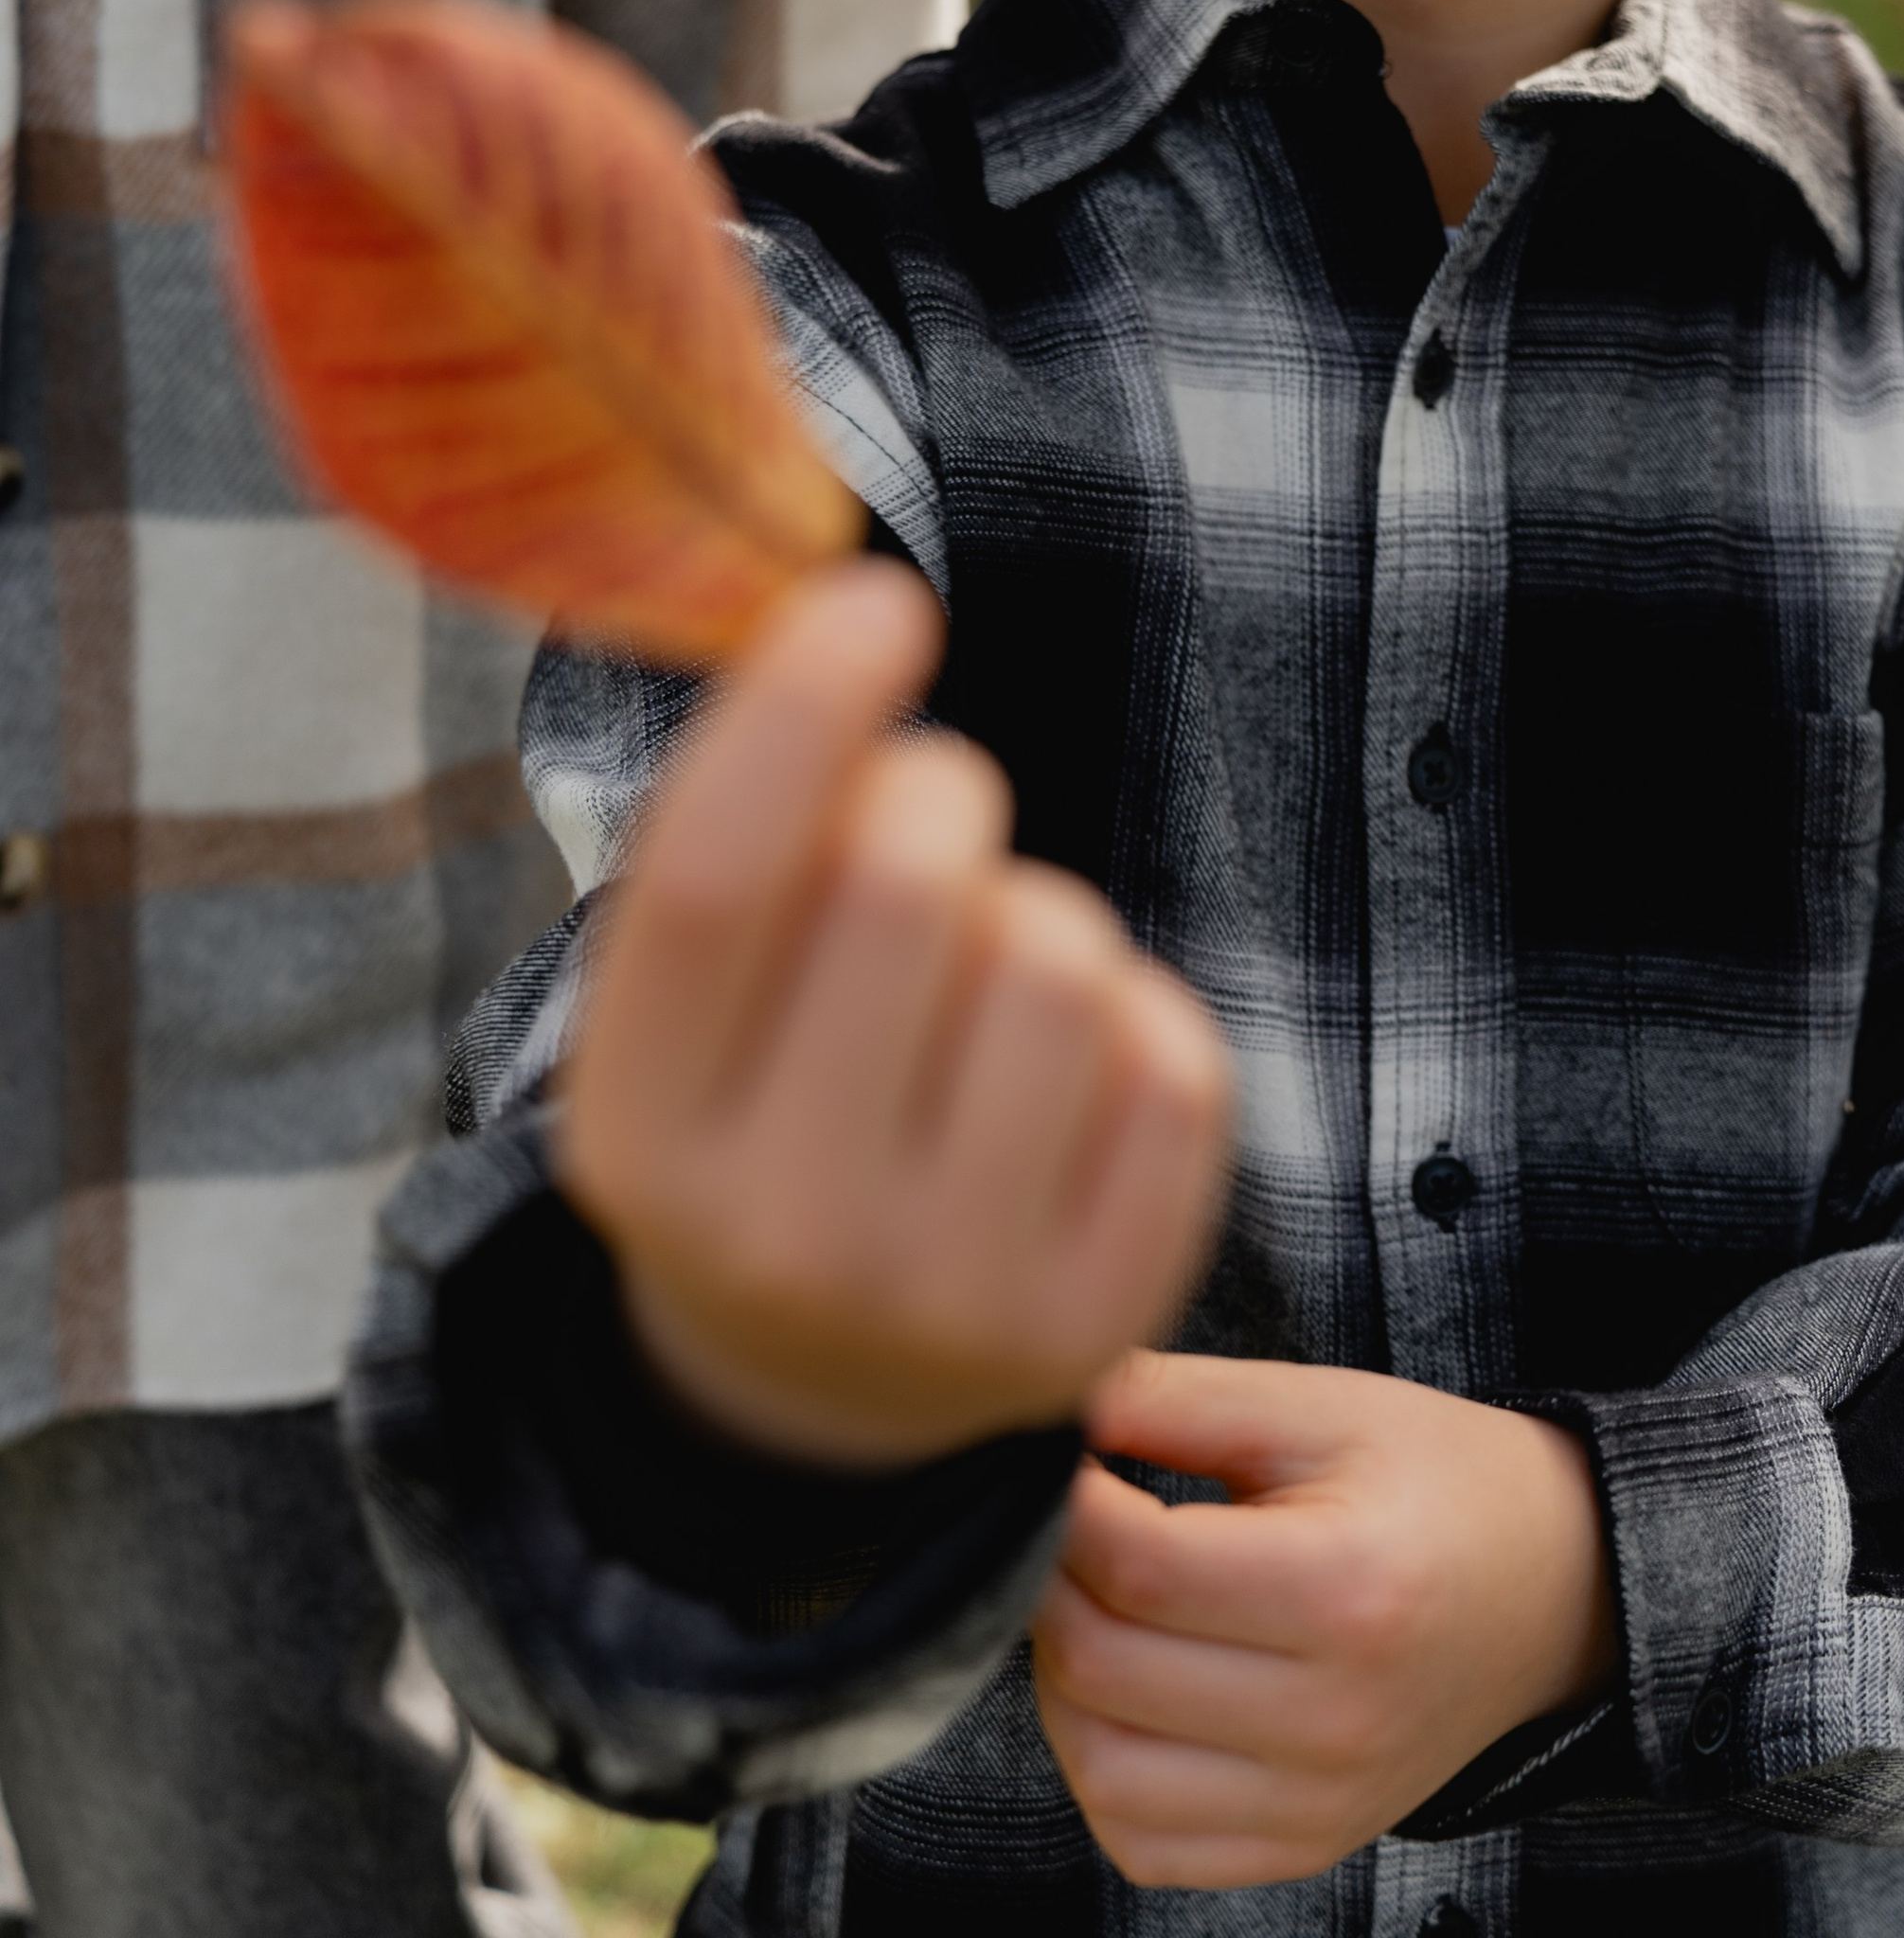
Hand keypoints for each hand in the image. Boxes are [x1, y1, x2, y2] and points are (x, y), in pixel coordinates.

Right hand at [558, 562, 1233, 1470]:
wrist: (828, 1402)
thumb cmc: (758, 1119)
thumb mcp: (685, 1014)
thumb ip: (744, 841)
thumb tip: (855, 624)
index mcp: (636, 1142)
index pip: (710, 883)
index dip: (798, 712)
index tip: (876, 597)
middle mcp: (781, 1234)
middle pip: (904, 885)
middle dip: (938, 793)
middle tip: (925, 824)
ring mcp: (953, 1297)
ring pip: (1059, 957)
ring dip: (1039, 916)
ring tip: (985, 985)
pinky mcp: (1105, 1313)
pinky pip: (1171, 1055)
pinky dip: (1133, 1016)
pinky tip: (1063, 1077)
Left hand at [1030, 1348, 1617, 1886]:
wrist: (1551, 1589)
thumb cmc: (1434, 1480)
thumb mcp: (1319, 1405)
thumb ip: (1177, 1399)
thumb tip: (1045, 1407)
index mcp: (1346, 1589)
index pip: (1139, 1568)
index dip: (1065, 1505)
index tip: (1056, 1458)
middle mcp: (1334, 1719)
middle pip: (1102, 1669)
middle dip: (1047, 1582)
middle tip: (1067, 1522)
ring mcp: (1319, 1803)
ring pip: (1102, 1772)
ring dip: (1061, 1681)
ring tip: (1094, 1603)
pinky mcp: (1303, 1847)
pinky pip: (1144, 1842)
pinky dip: (1103, 1769)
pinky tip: (1129, 1690)